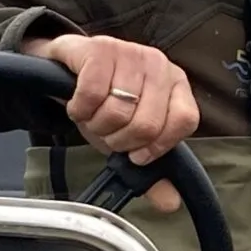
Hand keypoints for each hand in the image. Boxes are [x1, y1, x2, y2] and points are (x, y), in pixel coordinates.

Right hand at [26, 33, 199, 212]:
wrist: (67, 68)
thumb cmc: (104, 101)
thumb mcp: (129, 138)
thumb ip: (151, 171)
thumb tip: (169, 202)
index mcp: (175, 85)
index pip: (183, 121)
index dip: (158, 146)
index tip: (136, 154)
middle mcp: (158, 65)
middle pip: (148, 124)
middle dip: (119, 140)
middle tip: (107, 132)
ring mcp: (130, 53)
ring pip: (117, 112)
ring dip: (96, 124)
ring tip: (92, 116)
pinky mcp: (99, 48)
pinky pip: (91, 94)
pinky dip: (79, 109)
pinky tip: (78, 105)